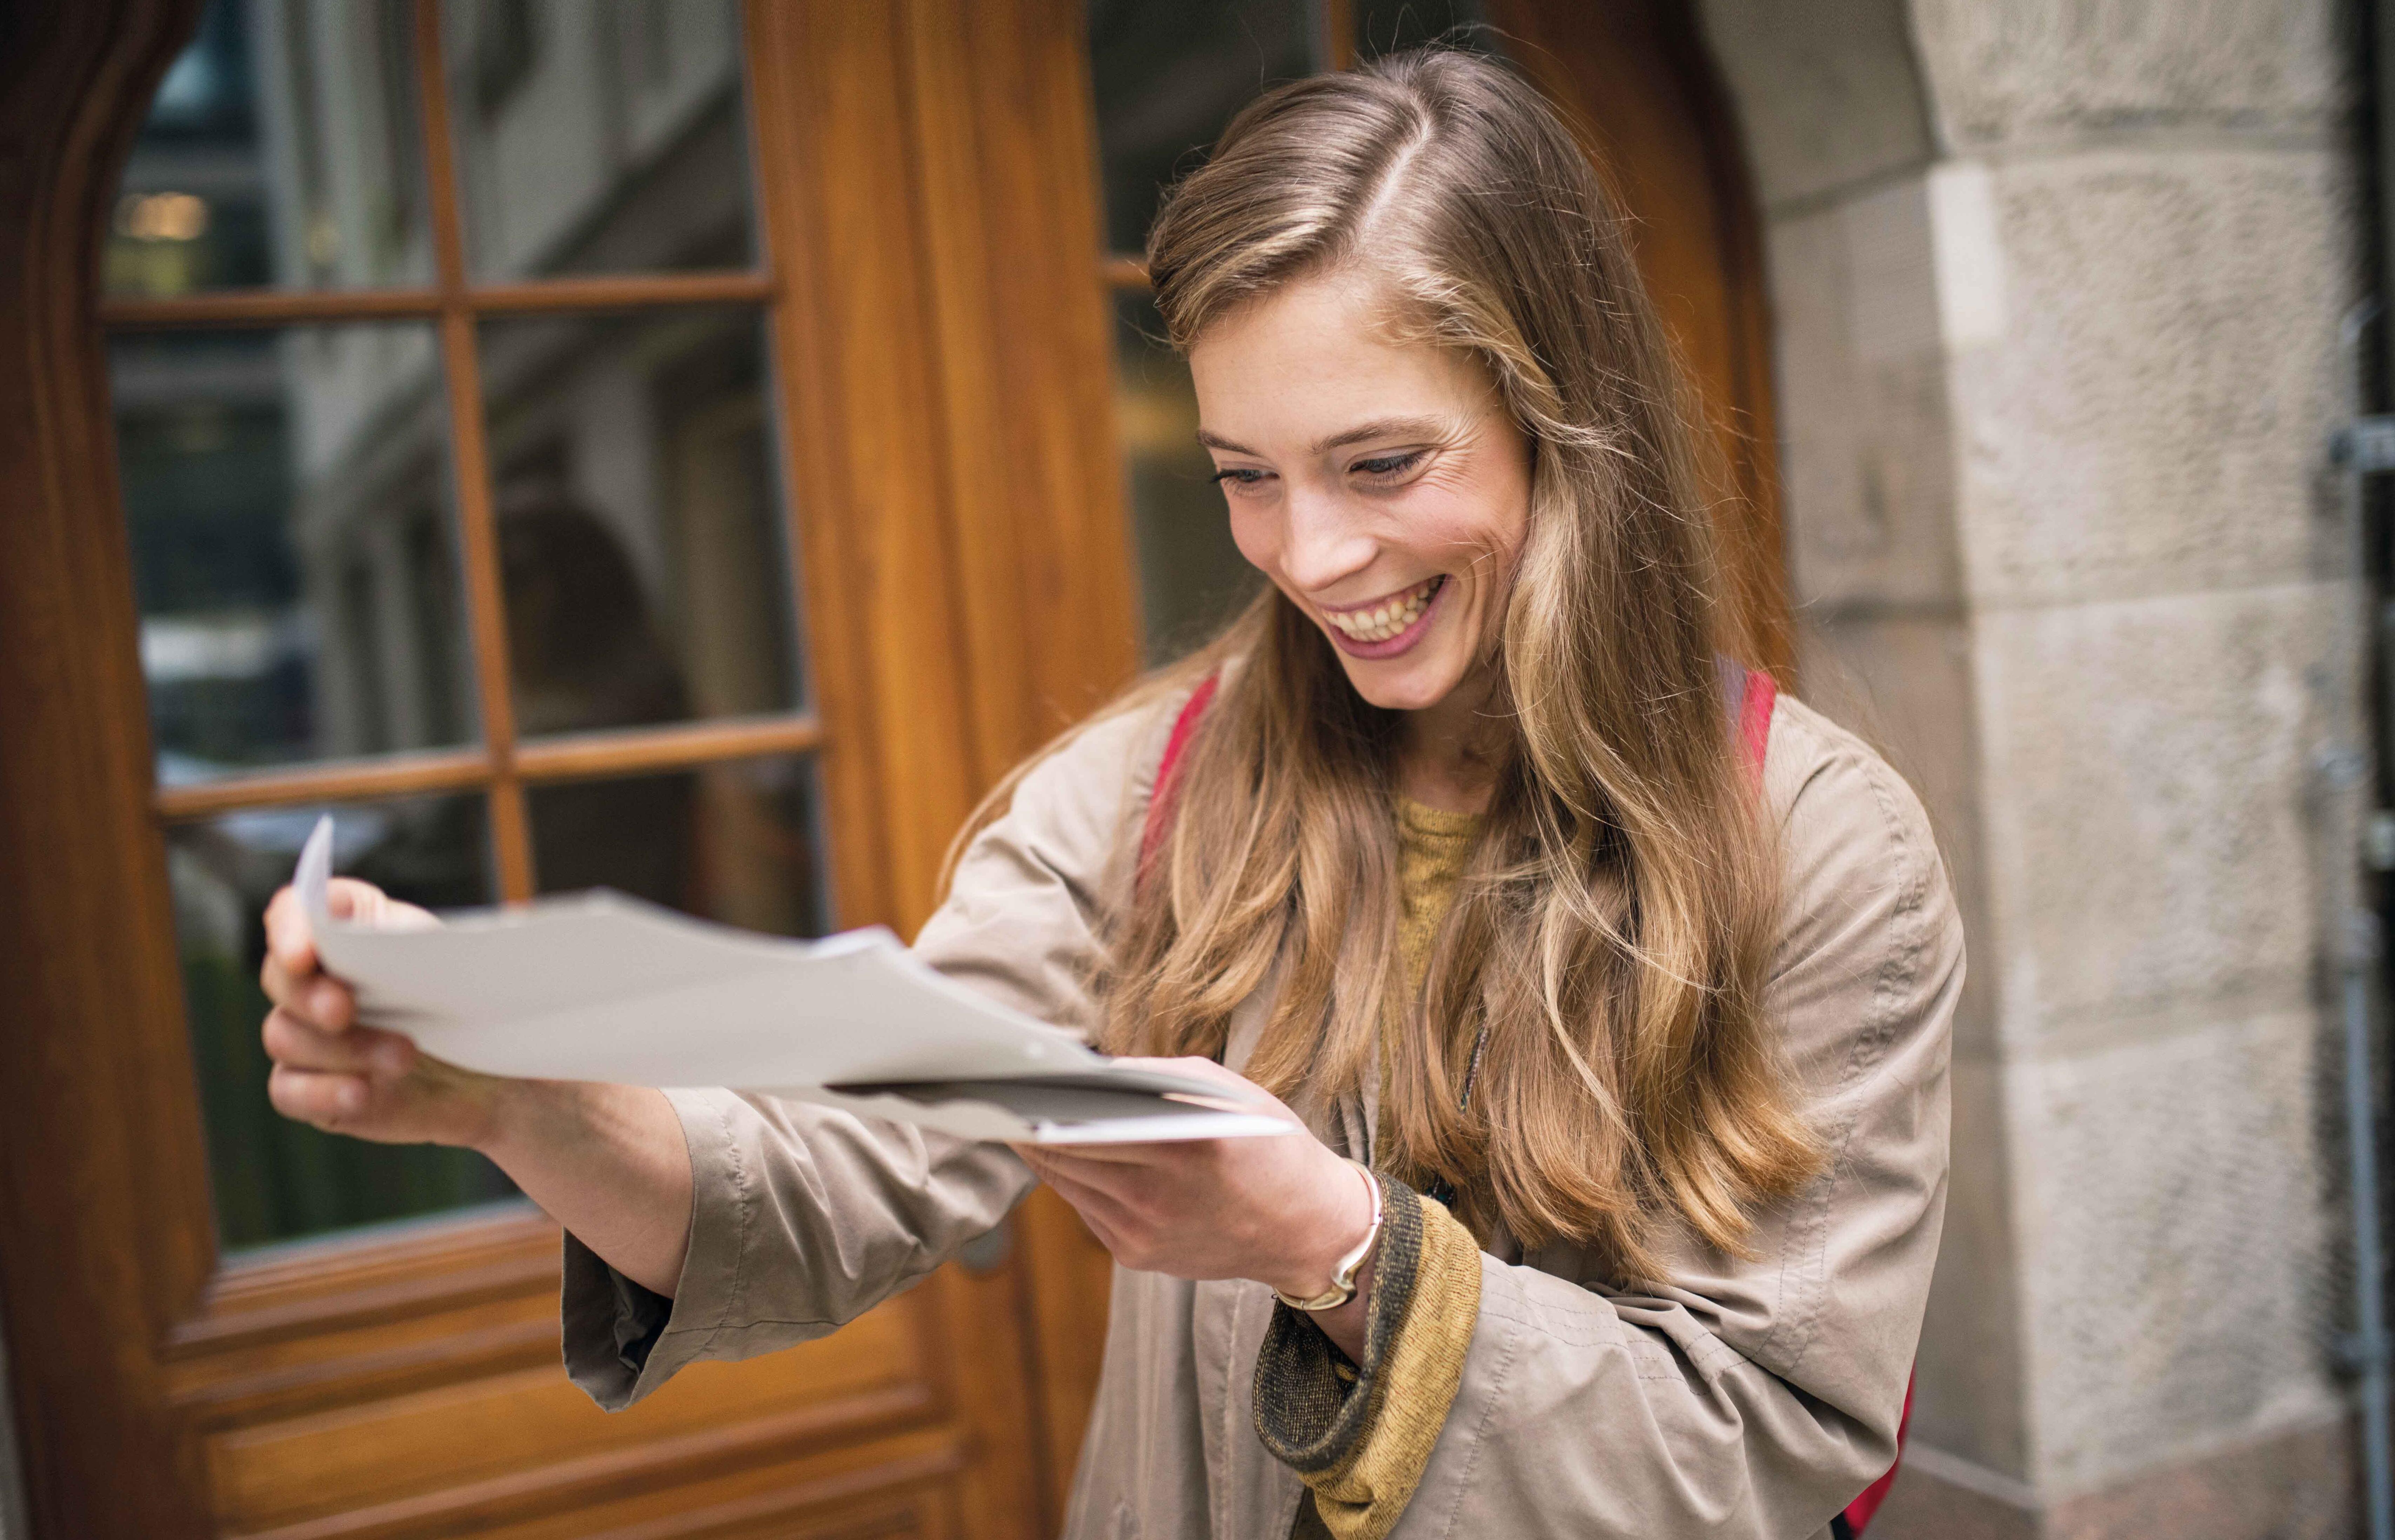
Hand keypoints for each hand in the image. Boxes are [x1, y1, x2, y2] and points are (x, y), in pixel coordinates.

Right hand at [258, 878, 507, 1148]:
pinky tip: (362, 1094)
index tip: (304, 954)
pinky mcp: (307, 1086)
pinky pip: (288, 1090)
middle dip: (310, 994)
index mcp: (349, 927)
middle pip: (280, 977)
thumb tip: (416, 932)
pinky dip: (322, 1092)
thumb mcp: (458, 960)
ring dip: (345, 1048)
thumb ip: (419, 941)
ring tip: (405, 1058)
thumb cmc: (472, 1002)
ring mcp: (305, 1034)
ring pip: (286, 1036)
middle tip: (343, 1010)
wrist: (491, 1072)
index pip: (293, 910)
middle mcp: (315, 978)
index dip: (290, 927)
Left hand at [1014, 1057, 1379, 1354]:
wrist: (1306, 1229)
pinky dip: (1075, 1181)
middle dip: (1031, 1127)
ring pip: (1068, 1185)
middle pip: (1066, 1157)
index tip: (1010, 1087)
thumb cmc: (1268, 1145)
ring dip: (1044, 1154)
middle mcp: (1160, 1198)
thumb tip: (1092, 1068)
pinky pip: (1087, 1211)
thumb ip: (1157, 1074)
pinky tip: (1065, 1156)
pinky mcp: (1138, 1257)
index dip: (1041, 1108)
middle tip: (999, 1099)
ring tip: (1021, 1122)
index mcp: (1187, 1149)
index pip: (1087, 1126)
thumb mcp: (1227, 1091)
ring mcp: (1145, 1235)